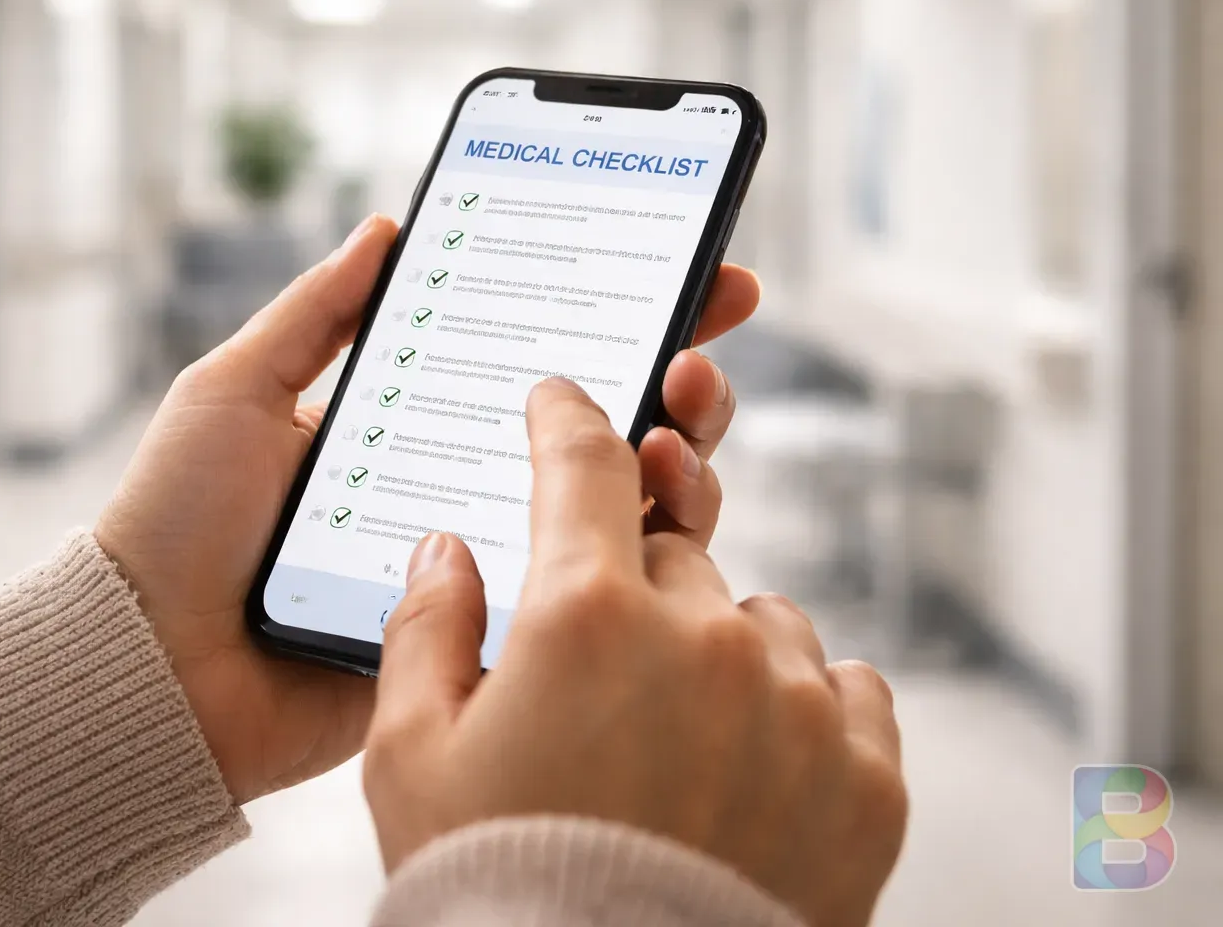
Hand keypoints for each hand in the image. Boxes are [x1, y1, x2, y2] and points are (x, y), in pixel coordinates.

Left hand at [96, 215, 761, 803]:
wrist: (154, 667)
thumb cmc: (179, 524)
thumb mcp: (237, 390)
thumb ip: (318, 312)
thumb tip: (389, 224)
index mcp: (417, 424)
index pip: (537, 360)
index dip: (620, 314)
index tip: (696, 273)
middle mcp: (465, 489)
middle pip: (604, 432)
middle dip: (678, 380)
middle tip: (702, 346)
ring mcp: (486, 564)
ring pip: (624, 512)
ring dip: (681, 456)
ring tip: (682, 419)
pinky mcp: (488, 638)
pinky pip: (588, 592)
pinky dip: (647, 549)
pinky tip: (664, 506)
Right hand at [365, 379, 908, 926]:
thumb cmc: (498, 887)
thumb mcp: (412, 760)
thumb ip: (425, 627)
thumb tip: (445, 545)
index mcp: (585, 617)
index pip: (584, 465)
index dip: (567, 418)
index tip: (565, 401)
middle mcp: (705, 638)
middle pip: (674, 552)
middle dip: (630, 590)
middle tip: (594, 679)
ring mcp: (795, 704)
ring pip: (763, 618)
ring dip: (721, 650)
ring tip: (674, 744)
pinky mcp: (867, 775)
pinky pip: (845, 685)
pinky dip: (801, 707)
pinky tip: (754, 764)